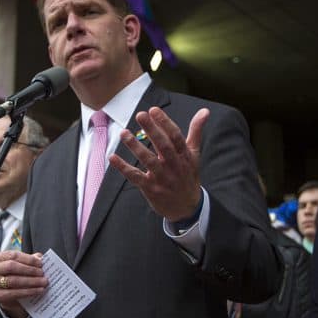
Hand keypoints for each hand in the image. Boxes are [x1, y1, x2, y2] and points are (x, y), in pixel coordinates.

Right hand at [0, 251, 47, 317]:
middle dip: (29, 270)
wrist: (9, 295)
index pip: (14, 255)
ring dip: (31, 281)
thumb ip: (30, 260)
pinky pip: (14, 293)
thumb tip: (41, 258)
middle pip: (12, 267)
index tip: (40, 263)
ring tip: (43, 282)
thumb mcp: (22, 266)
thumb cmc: (15, 276)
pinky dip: (28, 292)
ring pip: (13, 280)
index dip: (28, 259)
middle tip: (42, 273)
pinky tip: (38, 290)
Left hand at [109, 106, 207, 222]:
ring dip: (136, 147)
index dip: (165, 123)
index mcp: (184, 155)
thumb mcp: (194, 154)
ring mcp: (162, 178)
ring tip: (124, 133)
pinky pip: (135, 177)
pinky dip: (124, 168)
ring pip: (148, 160)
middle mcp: (174, 166)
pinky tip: (112, 158)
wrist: (187, 207)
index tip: (154, 110)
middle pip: (163, 146)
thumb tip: (205, 110)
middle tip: (140, 115)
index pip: (175, 137)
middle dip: (152, 130)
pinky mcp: (150, 188)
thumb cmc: (188, 175)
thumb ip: (196, 131)